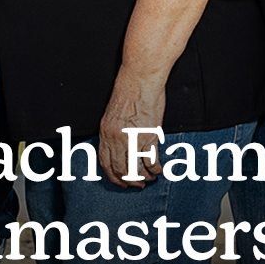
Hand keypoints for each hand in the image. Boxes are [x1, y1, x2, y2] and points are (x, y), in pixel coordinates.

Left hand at [98, 67, 165, 186]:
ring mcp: (133, 139)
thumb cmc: (128, 91)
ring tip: (149, 179)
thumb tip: (119, 148)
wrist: (140, 78)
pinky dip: (156, 169)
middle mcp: (117, 138)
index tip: (120, 182)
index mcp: (105, 132)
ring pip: (136, 169)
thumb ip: (113, 132)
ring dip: (143, 178)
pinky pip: (151, 161)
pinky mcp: (149, 136)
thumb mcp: (112, 114)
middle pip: (121, 169)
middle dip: (129, 181)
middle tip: (137, 185)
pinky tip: (158, 170)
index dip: (113, 176)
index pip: (105, 162)